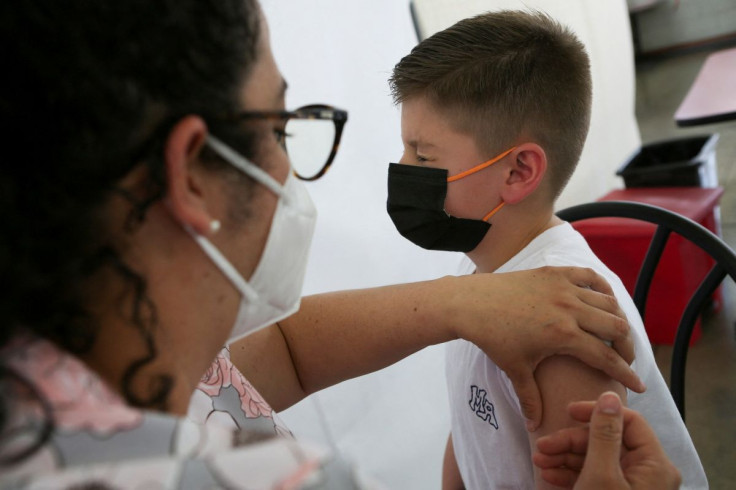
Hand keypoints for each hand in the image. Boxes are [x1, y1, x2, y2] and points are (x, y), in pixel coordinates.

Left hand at [447, 266, 643, 429]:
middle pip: (616, 328)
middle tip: (624, 359)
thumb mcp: (514, 370)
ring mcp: (563, 287)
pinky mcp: (554, 272)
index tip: (639, 386)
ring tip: (615, 334)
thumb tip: (535, 427)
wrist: (471, 304)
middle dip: (627, 347)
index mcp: (564, 335)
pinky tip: (604, 300)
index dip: (626, 374)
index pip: (606, 358)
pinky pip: (590, 277)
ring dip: (616, 318)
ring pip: (607, 302)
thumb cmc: (493, 338)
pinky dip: (602, 288)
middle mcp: (570, 308)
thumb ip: (530, 399)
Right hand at [532, 392, 680, 488]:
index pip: (628, 422)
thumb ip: (604, 434)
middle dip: (571, 442)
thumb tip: (609, 397)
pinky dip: (569, 474)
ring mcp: (628, 487)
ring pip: (595, 459)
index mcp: (654, 465)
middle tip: (543, 445)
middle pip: (606, 440)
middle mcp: (645, 474)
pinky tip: (548, 475)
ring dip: (564, 457)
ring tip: (539, 459)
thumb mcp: (601, 474)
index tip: (567, 411)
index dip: (597, 412)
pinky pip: (592, 477)